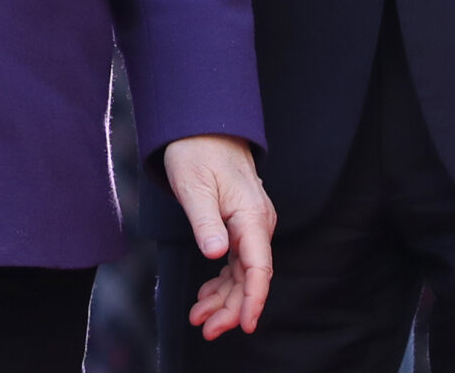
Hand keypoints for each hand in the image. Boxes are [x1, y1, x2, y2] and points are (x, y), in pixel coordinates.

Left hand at [164, 133, 275, 339]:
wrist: (203, 125)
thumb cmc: (197, 151)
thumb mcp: (194, 186)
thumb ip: (206, 222)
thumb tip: (218, 255)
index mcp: (252, 216)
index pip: (259, 268)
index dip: (254, 300)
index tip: (245, 325)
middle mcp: (258, 223)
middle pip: (252, 276)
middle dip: (232, 307)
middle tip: (206, 329)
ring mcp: (251, 224)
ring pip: (244, 272)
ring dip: (224, 298)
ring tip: (199, 317)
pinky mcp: (241, 224)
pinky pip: (237, 261)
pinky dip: (222, 281)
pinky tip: (206, 295)